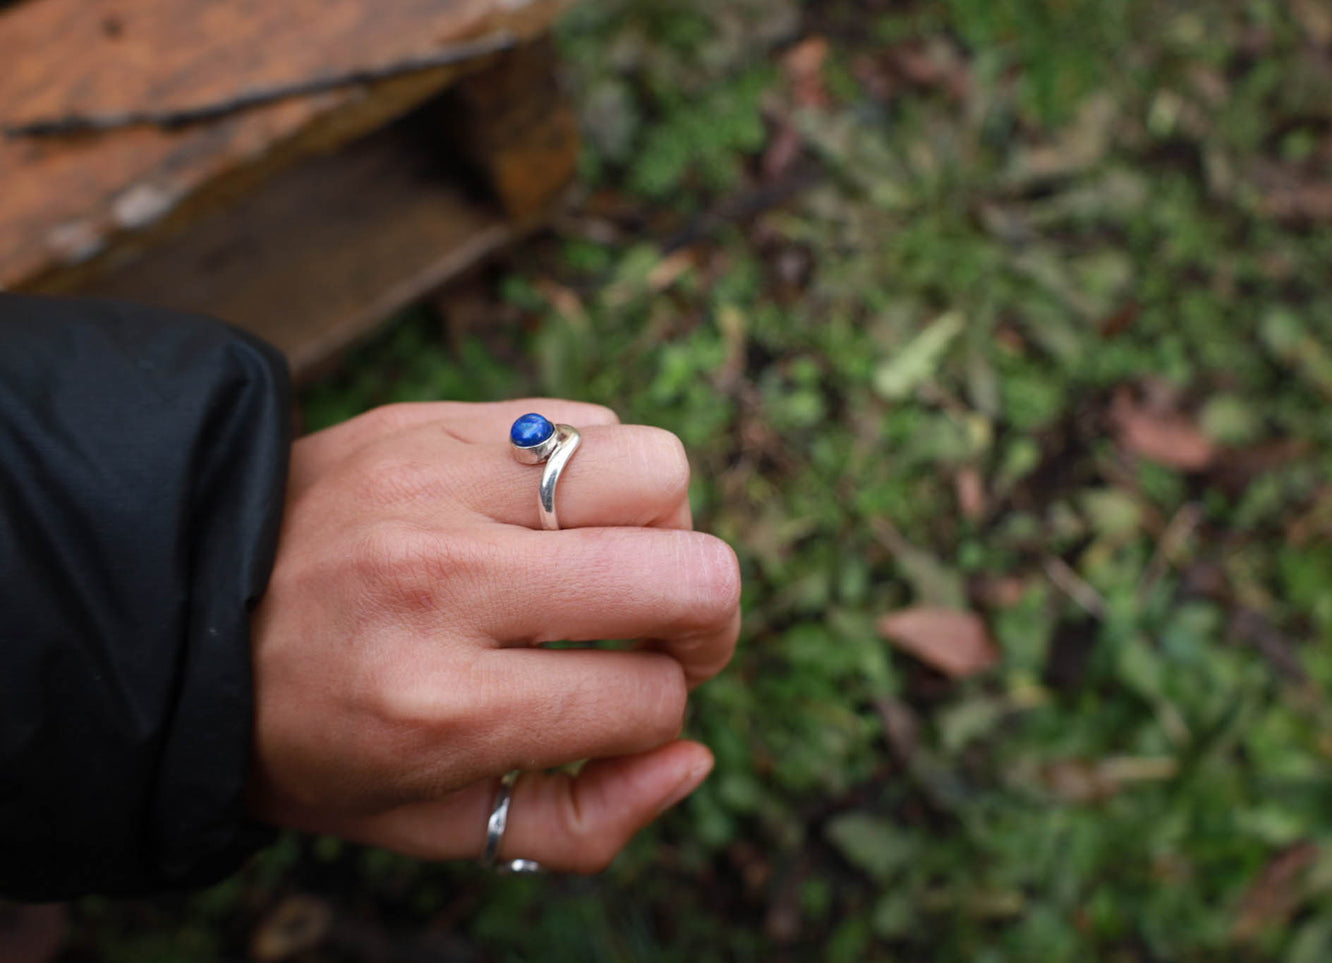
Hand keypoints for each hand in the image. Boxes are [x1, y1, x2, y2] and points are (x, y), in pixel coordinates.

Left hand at [247, 400, 740, 871]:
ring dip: (662, 527)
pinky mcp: (429, 421)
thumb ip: (580, 824)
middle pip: (689, 573)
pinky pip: (587, 420)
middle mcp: (444, 582)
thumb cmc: (313, 735)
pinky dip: (596, 473)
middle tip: (668, 636)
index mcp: (440, 707)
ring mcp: (436, 485)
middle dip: (706, 621)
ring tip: (610, 563)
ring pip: (657, 469)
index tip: (625, 707)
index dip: (663, 712)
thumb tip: (693, 757)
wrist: (177, 612)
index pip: (648, 698)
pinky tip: (550, 517)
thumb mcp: (428, 824)